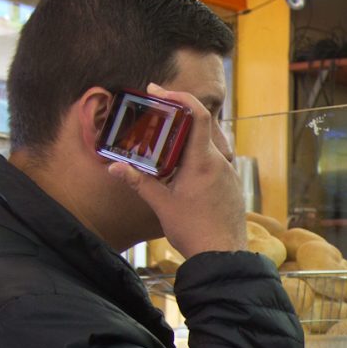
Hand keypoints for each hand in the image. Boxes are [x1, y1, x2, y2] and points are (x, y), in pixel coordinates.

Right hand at [107, 83, 246, 257]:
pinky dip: (201, 154)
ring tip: (168, 139)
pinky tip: (185, 165)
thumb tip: (114, 167)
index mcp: (203, 162)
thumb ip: (138, 182)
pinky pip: (218, 159)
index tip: (160, 91)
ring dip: (191, 136)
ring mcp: (230, 173)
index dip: (181, 97)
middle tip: (158, 112)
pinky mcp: (232, 185)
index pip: (198, 116)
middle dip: (181, 115)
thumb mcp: (161, 204)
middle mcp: (221, 162)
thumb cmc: (193, 231)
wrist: (222, 256)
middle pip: (204, 126)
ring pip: (212, 143)